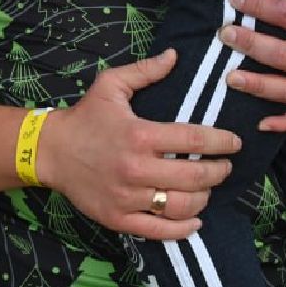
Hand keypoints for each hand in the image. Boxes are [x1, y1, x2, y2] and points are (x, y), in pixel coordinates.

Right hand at [36, 50, 239, 240]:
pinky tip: (195, 219)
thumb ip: (145, 70)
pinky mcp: (119, 219)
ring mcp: (127, 197)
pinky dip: (183, 229)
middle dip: (219, 172)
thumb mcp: (111, 85)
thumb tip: (174, 55)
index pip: (194, 139)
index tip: (234, 143)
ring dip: (204, 198)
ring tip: (208, 188)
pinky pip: (159, 231)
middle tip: (225, 167)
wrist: (50, 150)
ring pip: (180, 205)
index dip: (222, 142)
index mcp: (139, 134)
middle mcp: (136, 168)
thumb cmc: (85, 116)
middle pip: (194, 176)